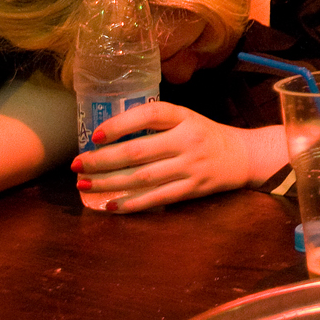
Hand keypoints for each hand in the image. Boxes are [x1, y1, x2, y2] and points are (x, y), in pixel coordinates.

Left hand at [71, 101, 256, 211]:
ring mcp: (191, 167)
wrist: (243, 156)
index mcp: (184, 118)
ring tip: (85, 185)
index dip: (120, 124)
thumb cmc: (205, 135)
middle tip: (77, 165)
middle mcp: (188, 141)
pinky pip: (157, 198)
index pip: (150, 115)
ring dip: (110, 182)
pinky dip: (132, 203)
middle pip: (138, 152)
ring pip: (143, 177)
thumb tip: (108, 135)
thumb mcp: (186, 119)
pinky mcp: (193, 189)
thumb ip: (155, 123)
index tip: (95, 135)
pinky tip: (110, 205)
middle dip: (102, 160)